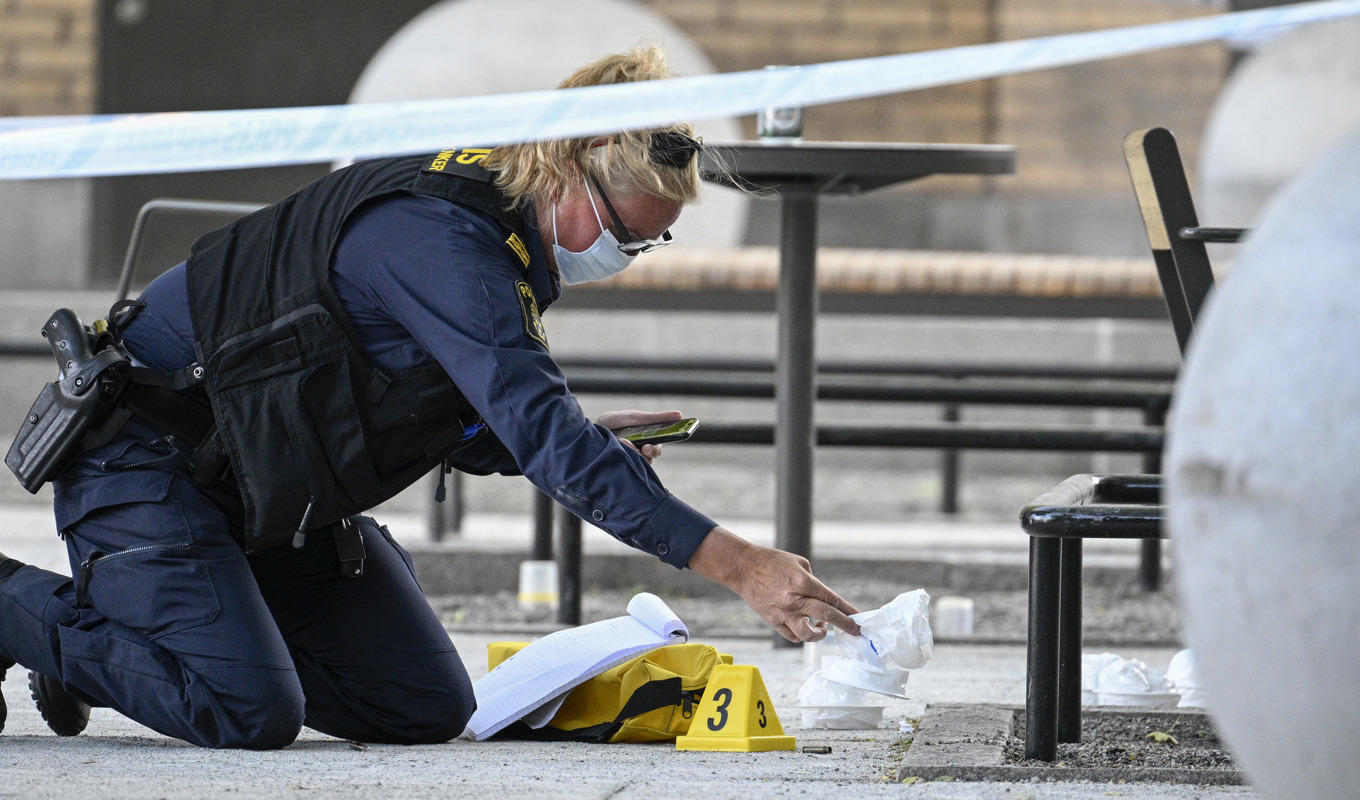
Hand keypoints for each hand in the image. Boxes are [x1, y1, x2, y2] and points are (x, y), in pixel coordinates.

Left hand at [596, 408, 682, 464]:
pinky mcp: (618, 467)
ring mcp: (628, 460)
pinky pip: (628, 467)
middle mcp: (637, 452)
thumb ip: (654, 418)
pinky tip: (617, 449)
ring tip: (623, 442)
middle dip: (650, 451)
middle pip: (652, 456)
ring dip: (634, 453)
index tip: (657, 444)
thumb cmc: (611, 423)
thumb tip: (680, 414)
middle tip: (645, 448)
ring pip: (640, 463)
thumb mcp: (633, 418)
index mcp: (644, 440)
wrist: (586, 432)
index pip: (657, 447)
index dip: (658, 447)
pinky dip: (624, 457)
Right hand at [688, 527, 860, 642]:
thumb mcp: (799, 563)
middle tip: (856, 631)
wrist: (744, 568)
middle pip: (827, 616)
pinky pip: (792, 636)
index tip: (859, 619)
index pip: (832, 600)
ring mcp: (783, 612)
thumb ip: (813, 581)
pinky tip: (805, 627)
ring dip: (820, 634)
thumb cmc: (773, 562)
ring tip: (823, 629)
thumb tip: (823, 597)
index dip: (848, 610)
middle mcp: (795, 599)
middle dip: (845, 625)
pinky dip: (802, 635)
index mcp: (803, 582)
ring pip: (808, 634)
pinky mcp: (773, 621)